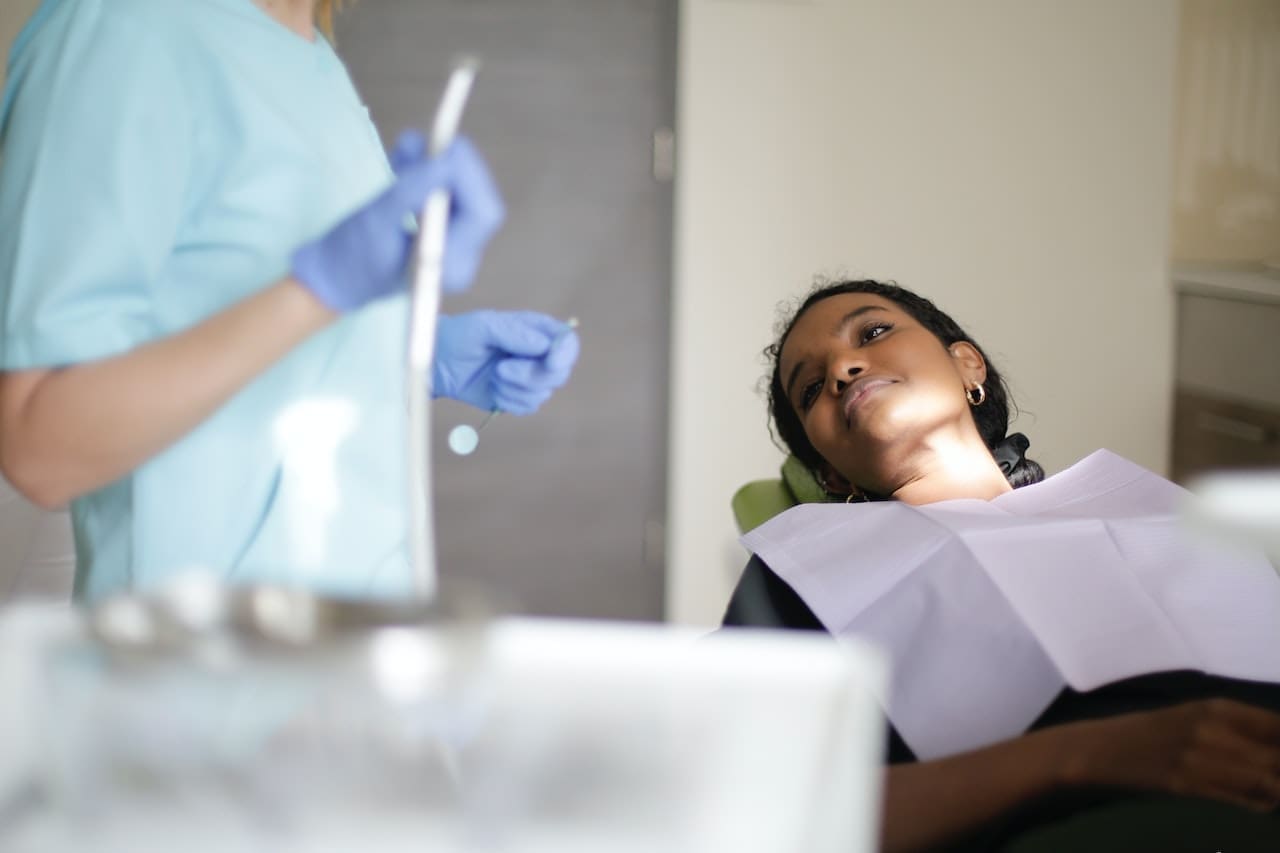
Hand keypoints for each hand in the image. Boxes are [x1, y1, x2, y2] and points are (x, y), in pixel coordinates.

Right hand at [291, 132, 503, 312]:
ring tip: (407, 147)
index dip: (470, 175)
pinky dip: (431, 173)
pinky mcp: (444, 232)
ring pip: (466, 194)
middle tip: (426, 140)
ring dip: (441, 165)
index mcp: (451, 266)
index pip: (482, 214)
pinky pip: (449, 195)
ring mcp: (456, 246)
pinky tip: (407, 159)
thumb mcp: (375, 221)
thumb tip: (444, 161)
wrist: (337, 276)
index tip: (445, 145)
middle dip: (456, 165)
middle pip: (480, 201)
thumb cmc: (351, 257)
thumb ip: (410, 191)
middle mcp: (463, 258)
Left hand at [432, 311, 578, 414]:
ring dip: (514, 388)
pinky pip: (527, 407)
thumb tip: (543, 346)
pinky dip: (508, 401)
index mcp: (537, 331)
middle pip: (559, 373)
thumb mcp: (484, 326)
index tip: (550, 362)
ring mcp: (530, 378)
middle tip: (501, 369)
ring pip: (543, 393)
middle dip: (530, 376)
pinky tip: (493, 389)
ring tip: (493, 376)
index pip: (566, 342)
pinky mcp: (518, 397)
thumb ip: (514, 333)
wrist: (440, 363)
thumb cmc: (461, 336)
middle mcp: (539, 355)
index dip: (564, 354)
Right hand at [1067, 698, 1279, 811]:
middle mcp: (1212, 728)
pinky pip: (1242, 798)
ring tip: (1272, 790)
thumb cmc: (1154, 731)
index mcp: (1217, 707)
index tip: (1279, 756)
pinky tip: (1259, 800)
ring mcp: (1199, 757)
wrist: (1104, 749)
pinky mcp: (1188, 784)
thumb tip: (1277, 744)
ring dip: (1276, 789)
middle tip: (1277, 775)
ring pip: (1266, 780)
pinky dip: (1259, 802)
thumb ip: (1239, 729)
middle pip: (1277, 755)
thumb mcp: (1197, 718)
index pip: (1278, 726)